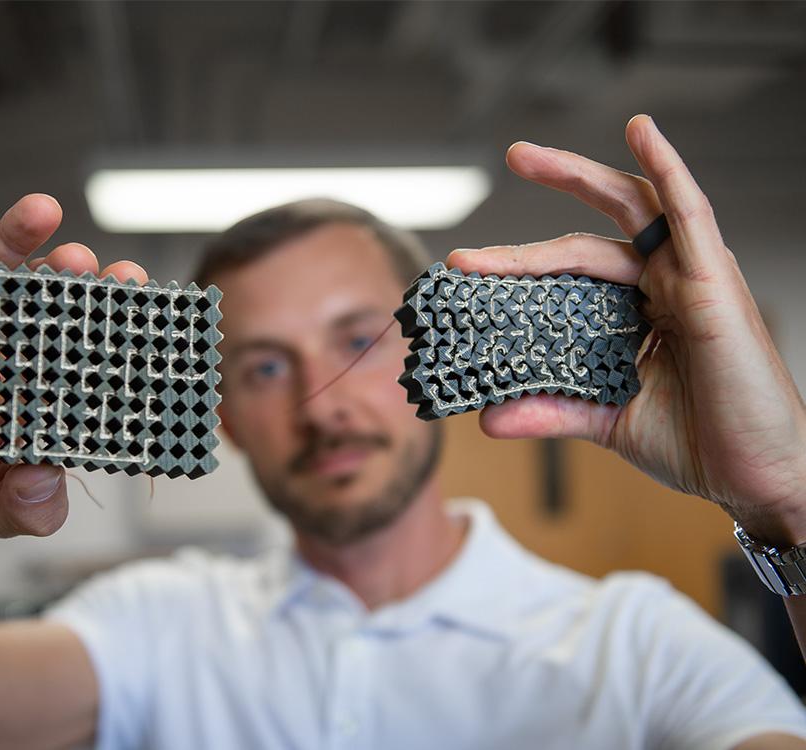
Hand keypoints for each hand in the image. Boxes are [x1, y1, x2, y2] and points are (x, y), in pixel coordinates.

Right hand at [0, 195, 147, 555]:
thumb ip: (26, 506)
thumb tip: (50, 479)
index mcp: (28, 388)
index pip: (75, 344)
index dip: (105, 320)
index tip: (135, 295)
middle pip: (40, 298)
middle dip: (67, 275)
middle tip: (88, 260)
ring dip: (13, 236)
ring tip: (42, 213)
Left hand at [448, 115, 805, 543]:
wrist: (755, 477)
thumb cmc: (697, 441)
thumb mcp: (606, 421)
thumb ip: (550, 412)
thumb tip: (486, 419)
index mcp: (635, 310)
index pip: (571, 268)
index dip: (519, 263)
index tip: (464, 266)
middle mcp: (661, 284)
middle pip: (593, 225)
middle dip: (547, 191)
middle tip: (504, 165)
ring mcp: (689, 278)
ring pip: (629, 209)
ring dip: (575, 176)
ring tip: (523, 155)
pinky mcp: (714, 283)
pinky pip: (690, 214)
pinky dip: (667, 170)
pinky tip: (641, 132)